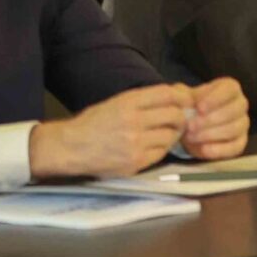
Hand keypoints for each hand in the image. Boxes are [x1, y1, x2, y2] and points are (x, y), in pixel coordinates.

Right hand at [30, 83, 192, 178]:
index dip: (181, 97)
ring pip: (171, 136)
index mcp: (128, 102)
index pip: (167, 94)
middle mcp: (133, 121)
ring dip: (171, 135)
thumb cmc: (94, 123)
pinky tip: (152, 147)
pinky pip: (161, 153)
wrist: (70, 147)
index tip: (186, 102)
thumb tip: (176, 95)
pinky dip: (161, 149)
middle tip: (177, 121)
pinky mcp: (136, 162)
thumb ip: (143, 100)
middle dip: (180, 118)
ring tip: (162, 134)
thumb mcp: (116, 102)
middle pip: (174, 115)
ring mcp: (135, 143)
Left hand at [178, 77, 248, 160]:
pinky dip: (220, 149)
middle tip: (190, 126)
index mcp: (230, 88)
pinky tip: (204, 150)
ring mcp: (242, 124)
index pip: (229, 90)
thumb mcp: (185, 97)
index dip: (215, 99)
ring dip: (211, 134)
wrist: (190, 127)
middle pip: (234, 110)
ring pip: (234, 129)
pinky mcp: (240, 142)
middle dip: (211, 119)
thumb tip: (186, 99)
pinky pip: (236, 147)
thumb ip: (184, 95)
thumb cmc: (191, 107)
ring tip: (192, 137)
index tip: (199, 108)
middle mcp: (240, 104)